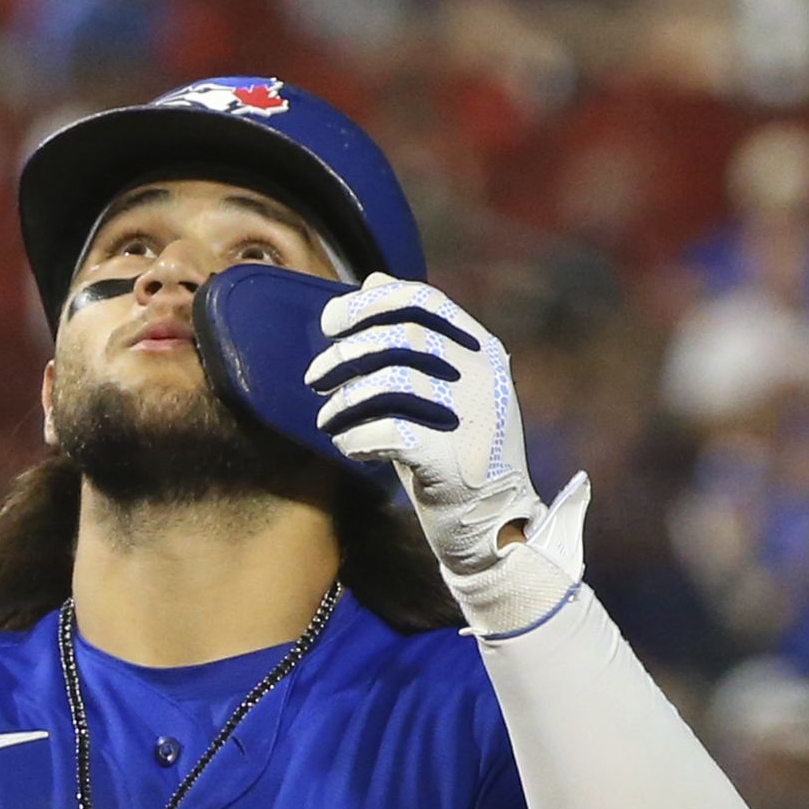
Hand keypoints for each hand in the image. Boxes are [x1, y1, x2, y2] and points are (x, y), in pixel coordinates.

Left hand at [308, 274, 587, 634]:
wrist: (494, 527)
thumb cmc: (456, 454)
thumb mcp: (443, 390)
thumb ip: (413, 340)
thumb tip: (373, 281)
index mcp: (482, 352)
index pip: (423, 301)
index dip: (369, 303)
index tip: (331, 322)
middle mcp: (482, 377)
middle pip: (402, 336)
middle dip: (346, 351)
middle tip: (314, 376)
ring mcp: (471, 417)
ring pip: (390, 382)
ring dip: (344, 399)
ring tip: (326, 419)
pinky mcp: (451, 459)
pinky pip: (387, 433)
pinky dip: (356, 438)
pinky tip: (349, 448)